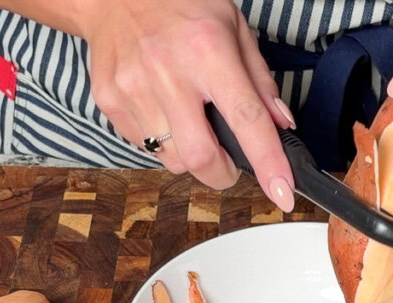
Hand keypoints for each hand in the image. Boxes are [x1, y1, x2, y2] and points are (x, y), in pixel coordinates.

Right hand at [77, 0, 297, 210]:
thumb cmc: (180, 6)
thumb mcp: (232, 26)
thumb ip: (259, 79)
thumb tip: (281, 126)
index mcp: (207, 49)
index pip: (246, 118)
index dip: (268, 161)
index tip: (282, 193)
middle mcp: (168, 72)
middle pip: (200, 157)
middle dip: (223, 173)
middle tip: (230, 161)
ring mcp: (133, 89)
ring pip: (172, 160)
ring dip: (191, 155)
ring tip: (190, 120)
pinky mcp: (110, 102)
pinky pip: (146, 147)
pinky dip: (163, 141)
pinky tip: (163, 109)